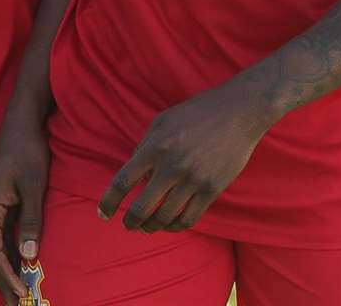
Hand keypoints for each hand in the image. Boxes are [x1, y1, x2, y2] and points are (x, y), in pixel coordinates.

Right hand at [0, 111, 50, 303]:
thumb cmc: (27, 148)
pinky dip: (9, 257)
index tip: (21, 292)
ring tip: (17, 294)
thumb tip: (29, 254)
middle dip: (2, 281)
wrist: (22, 122)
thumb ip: (30, 219)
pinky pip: (1, 237)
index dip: (6, 274)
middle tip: (17, 305)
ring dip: (4, 272)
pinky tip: (20, 267)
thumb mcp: (33, 184)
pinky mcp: (1, 204)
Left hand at [98, 82, 272, 232]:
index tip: (102, 213)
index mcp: (155, 147)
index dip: (109, 201)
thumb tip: (135, 174)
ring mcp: (193, 180)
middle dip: (130, 222)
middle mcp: (172, 166)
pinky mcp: (212, 189)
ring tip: (147, 227)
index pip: (123, 181)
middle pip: (142, 207)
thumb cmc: (196, 113)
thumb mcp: (162, 121)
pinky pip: (189, 218)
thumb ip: (144, 146)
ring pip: (165, 217)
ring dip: (152, 227)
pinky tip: (170, 225)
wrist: (237, 112)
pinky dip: (176, 226)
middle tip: (127, 226)